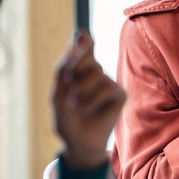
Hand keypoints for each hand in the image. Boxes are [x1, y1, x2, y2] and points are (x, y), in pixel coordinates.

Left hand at [51, 30, 124, 167]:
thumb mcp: (58, 91)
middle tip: (70, 89)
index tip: (81, 35)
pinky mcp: (120, 94)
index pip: (83, 43)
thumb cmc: (67, 118)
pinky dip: (93, 99)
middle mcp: (96, 72)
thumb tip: (78, 38)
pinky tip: (88, 110)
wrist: (77, 143)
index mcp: (79, 69)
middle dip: (74, 71)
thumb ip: (64, 65)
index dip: (83, 39)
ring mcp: (108, 82)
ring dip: (81, 90)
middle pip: (86, 55)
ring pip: (96, 71)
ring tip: (78, 105)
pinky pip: (107, 87)